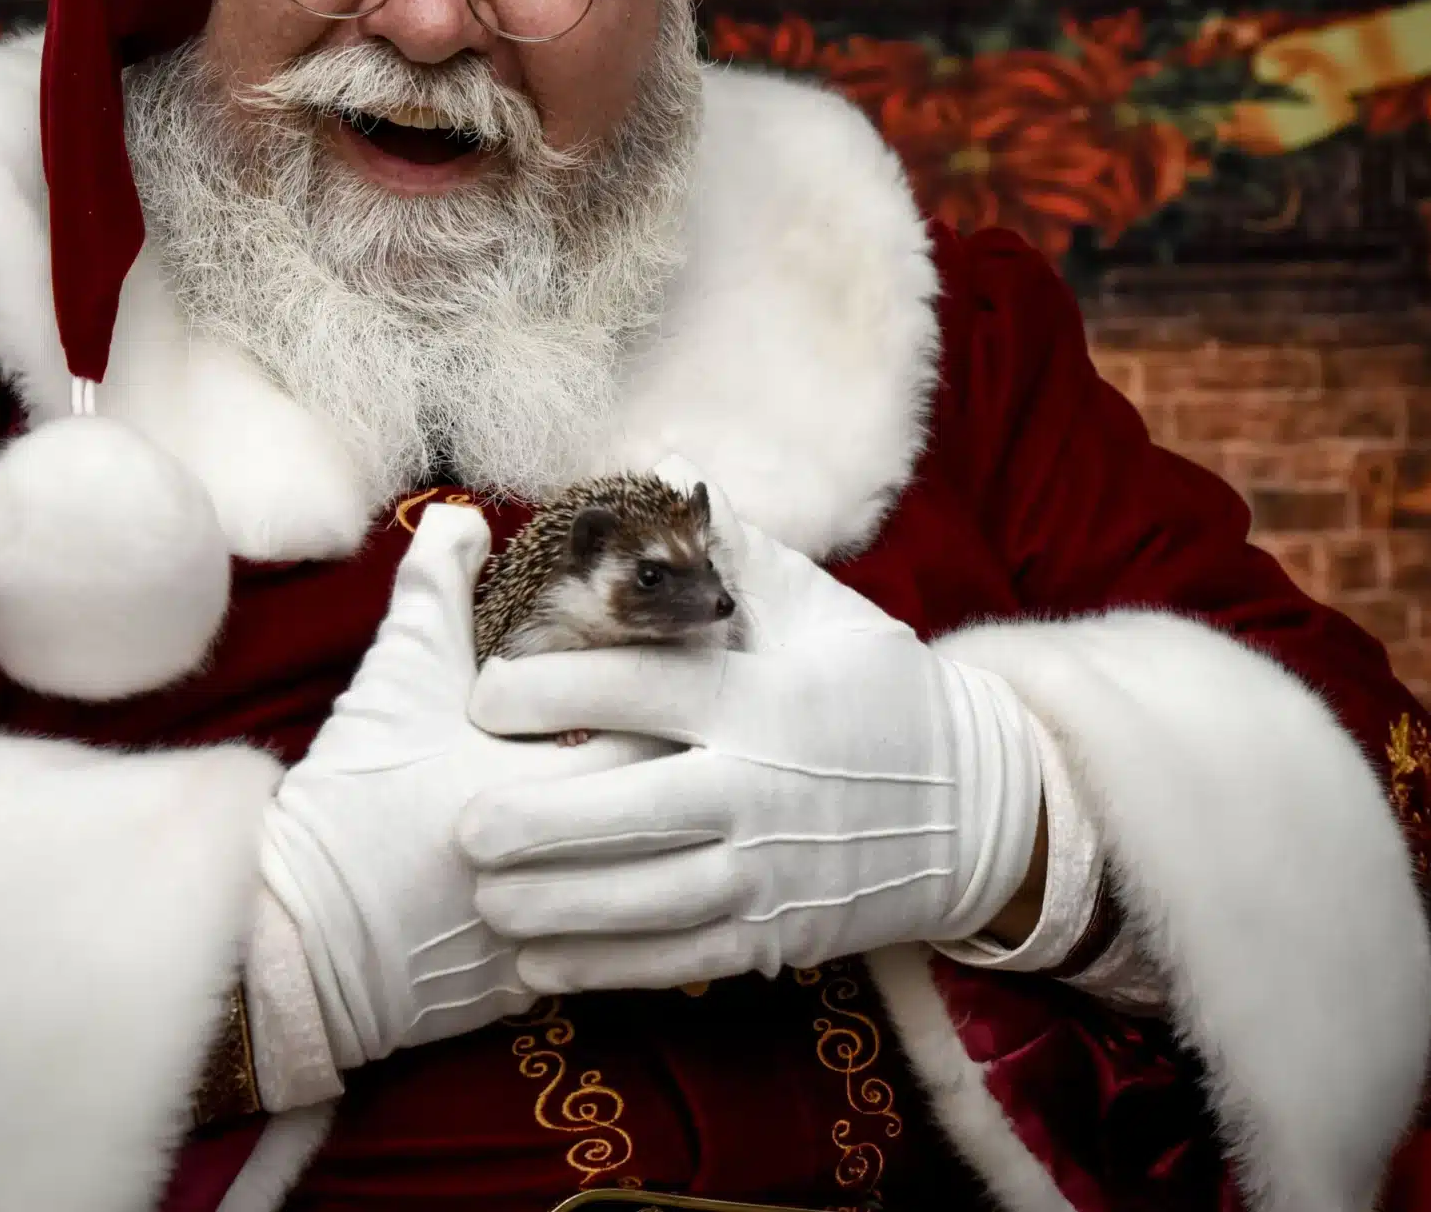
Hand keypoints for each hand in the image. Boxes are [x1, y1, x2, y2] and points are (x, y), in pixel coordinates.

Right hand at [258, 504, 655, 1066]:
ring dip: (669, 839)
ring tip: (682, 796)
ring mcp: (565, 930)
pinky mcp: (544, 985)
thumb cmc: (349, 804)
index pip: (659, 725)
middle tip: (696, 723)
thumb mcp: (393, 683)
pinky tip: (637, 874)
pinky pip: (618, 945)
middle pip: (674, 803)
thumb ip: (435, 590)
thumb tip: (462, 516)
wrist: (293, 944)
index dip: (679, 690)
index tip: (687, 660)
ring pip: (657, 880)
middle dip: (686, 763)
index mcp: (547, 782)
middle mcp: (574, 863)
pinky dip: (631, 907)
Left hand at [458, 476, 1043, 993]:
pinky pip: (678, 958)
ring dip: (560, 905)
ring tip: (483, 896)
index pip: (646, 689)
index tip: (482, 694)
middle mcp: (763, 786)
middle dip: (542, 823)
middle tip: (459, 826)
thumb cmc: (878, 692)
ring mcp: (770, 871)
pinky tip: (537, 964)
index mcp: (766, 696)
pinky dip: (606, 967)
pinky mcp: (774, 935)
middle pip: (636, 809)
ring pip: (649, 898)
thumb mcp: (823, 609)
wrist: (972, 809)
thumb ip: (733, 548)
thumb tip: (661, 464)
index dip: (558, 690)